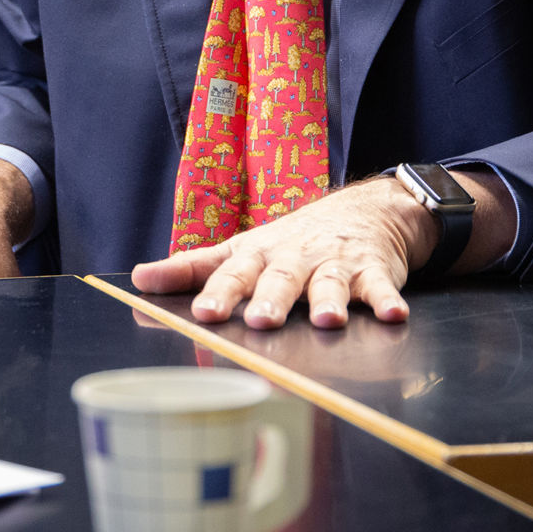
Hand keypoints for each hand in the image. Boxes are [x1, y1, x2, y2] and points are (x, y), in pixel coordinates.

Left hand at [132, 177, 434, 329]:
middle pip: (280, 278)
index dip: (218, 293)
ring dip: (327, 301)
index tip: (202, 315)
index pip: (232, 273)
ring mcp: (334, 262)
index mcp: (258, 254)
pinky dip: (386, 299)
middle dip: (271, 300)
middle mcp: (294, 257)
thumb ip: (193, 268)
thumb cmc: (290, 241)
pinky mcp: (372, 269)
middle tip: (259, 321)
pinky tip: (393, 315)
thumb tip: (139, 279)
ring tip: (326, 321)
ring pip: (329, 282)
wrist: (362, 210)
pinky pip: (380, 286)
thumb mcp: (241, 250)